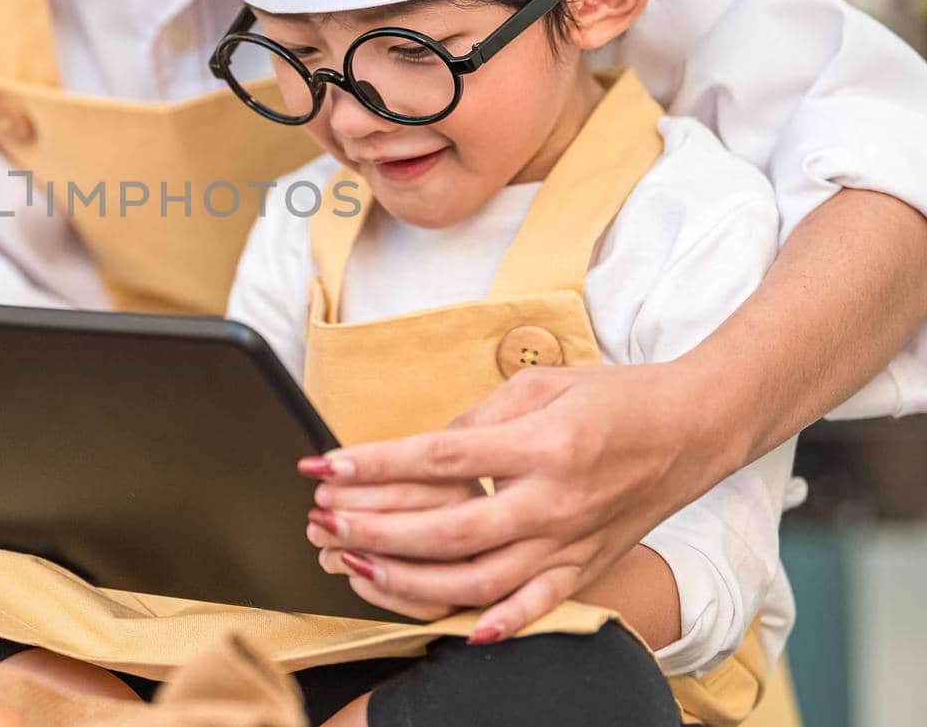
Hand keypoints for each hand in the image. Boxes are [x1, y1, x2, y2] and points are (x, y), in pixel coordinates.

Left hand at [299, 360, 725, 642]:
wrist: (694, 428)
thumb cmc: (614, 398)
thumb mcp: (541, 386)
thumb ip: (476, 421)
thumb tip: (419, 454)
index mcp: (541, 444)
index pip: (440, 459)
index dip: (375, 464)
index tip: (323, 465)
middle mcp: (555, 501)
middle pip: (448, 529)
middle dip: (375, 529)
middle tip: (325, 521)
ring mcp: (572, 542)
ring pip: (480, 580)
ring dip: (410, 579)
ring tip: (357, 565)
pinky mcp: (586, 568)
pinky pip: (537, 609)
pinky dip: (497, 626)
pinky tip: (456, 631)